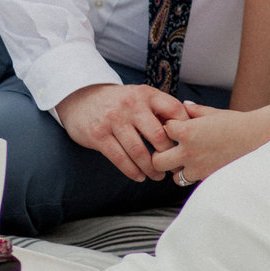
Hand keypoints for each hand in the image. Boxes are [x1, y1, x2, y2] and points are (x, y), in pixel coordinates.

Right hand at [55, 83, 188, 181]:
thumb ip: (159, 110)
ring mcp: (113, 119)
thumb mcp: (139, 97)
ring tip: (158, 176)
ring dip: (151, 168)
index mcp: (146, 94)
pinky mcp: (98, 135)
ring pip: (139, 151)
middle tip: (174, 167)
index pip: (174, 110)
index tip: (188, 145)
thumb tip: (186, 130)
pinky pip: (120, 158)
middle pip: (157, 135)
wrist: (81, 99)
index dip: (184, 129)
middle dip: (168, 155)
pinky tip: (140, 177)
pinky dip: (133, 171)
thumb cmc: (119, 102)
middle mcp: (130, 104)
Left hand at [153, 100, 269, 183]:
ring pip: (174, 176)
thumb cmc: (237, 122)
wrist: (260, 138)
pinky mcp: (209, 179)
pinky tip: (201, 164)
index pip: (162, 131)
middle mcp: (189, 152)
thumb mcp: (213, 113)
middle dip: (161, 154)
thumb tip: (183, 106)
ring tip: (187, 158)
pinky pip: (191, 180)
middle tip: (170, 148)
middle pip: (157, 161)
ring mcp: (198, 168)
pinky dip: (192, 174)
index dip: (168, 127)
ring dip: (177, 168)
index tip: (175, 126)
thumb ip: (194, 111)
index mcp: (188, 131)